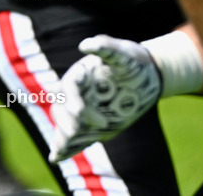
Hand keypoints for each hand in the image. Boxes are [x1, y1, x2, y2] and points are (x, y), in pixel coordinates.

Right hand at [49, 35, 161, 161]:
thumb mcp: (124, 53)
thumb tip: (85, 45)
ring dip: (61, 137)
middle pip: (63, 108)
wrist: (146, 79)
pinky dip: (66, 148)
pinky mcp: (91, 125)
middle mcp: (78, 93)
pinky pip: (76, 137)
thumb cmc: (134, 62)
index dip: (71, 99)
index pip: (69, 87)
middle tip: (75, 131)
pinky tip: (56, 158)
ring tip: (59, 151)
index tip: (80, 112)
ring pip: (66, 124)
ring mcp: (84, 110)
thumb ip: (106, 47)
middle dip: (66, 121)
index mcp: (81, 74)